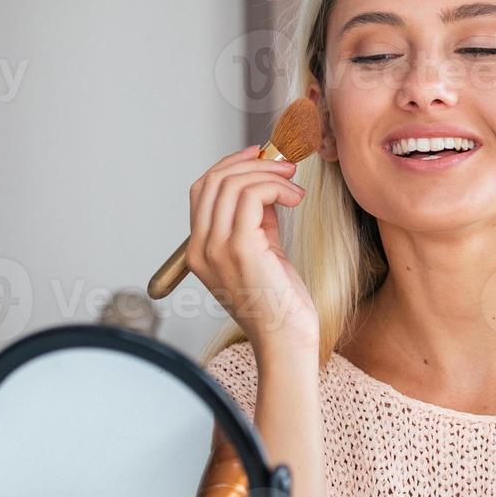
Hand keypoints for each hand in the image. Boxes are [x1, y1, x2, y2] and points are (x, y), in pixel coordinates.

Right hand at [186, 144, 318, 348]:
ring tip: (294, 185)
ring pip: (233, 184)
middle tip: (285, 166)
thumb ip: (259, 220)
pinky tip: (296, 199)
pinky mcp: (240, 249)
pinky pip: (252, 196)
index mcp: (199, 251)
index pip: (202, 190)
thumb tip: (267, 185)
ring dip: (269, 174)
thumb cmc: (279, 304)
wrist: (286, 341)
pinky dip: (277, 188)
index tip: (259, 155)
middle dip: (252, 163)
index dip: (230, 165)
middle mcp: (201, 249)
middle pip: (214, 181)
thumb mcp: (264, 252)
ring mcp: (217, 249)